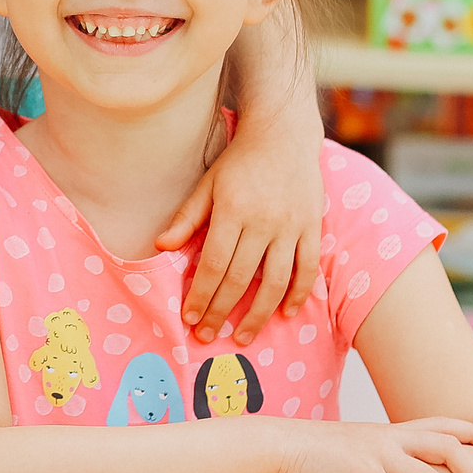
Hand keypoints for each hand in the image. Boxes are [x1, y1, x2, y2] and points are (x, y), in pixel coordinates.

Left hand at [157, 124, 323, 342]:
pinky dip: (298, 294)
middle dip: (222, 311)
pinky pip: (307, 268)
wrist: (284, 136)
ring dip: (259, 314)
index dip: (201, 294)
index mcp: (232, 211)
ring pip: (275, 281)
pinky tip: (285, 314)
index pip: (213, 263)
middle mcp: (262, 221)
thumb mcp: (207, 184)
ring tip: (243, 336)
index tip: (190, 318)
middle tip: (208, 336)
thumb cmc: (239, 162)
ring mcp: (290, 226)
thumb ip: (187, 217)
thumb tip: (161, 246)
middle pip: (240, 278)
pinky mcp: (312, 227)